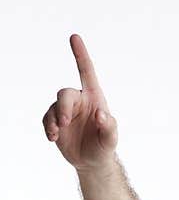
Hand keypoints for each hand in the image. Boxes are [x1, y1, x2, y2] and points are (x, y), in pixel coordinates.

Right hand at [42, 34, 117, 171]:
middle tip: (64, 123)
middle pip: (65, 93)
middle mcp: (78, 100)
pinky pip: (47, 119)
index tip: (74, 37)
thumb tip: (101, 115)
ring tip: (56, 133)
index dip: (80, 54)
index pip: (86, 72)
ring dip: (53, 120)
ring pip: (54, 106)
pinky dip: (48, 127)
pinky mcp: (55, 121)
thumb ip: (109, 127)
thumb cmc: (104, 146)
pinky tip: (53, 138)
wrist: (92, 161)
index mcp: (94, 97)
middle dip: (63, 107)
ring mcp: (65, 110)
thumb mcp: (110, 139)